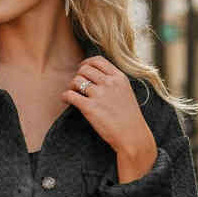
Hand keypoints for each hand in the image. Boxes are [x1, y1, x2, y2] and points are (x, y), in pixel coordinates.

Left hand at [62, 56, 156, 179]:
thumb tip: (97, 77)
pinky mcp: (90, 108)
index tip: (82, 69)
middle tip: (77, 85)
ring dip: (71, 86)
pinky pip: (70, 95)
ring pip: (76, 80)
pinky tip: (66, 100)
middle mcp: (109, 83)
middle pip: (85, 69)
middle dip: (78, 75)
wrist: (132, 135)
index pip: (98, 61)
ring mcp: (99, 95)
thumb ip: (114, 83)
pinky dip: (65, 96)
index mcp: (119, 78)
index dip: (86, 63)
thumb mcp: (126, 92)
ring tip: (72, 93)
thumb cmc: (129, 117)